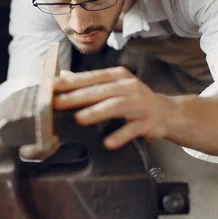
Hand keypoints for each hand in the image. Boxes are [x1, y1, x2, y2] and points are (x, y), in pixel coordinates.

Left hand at [52, 67, 176, 149]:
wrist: (166, 112)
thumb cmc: (134, 100)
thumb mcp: (113, 87)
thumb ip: (89, 83)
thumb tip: (62, 77)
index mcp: (118, 76)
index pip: (91, 77)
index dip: (71, 81)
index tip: (51, 85)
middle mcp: (129, 87)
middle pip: (101, 91)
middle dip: (77, 97)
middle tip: (58, 103)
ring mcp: (140, 104)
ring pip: (116, 106)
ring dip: (97, 112)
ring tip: (79, 119)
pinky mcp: (149, 122)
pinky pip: (133, 129)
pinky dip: (120, 135)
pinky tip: (108, 142)